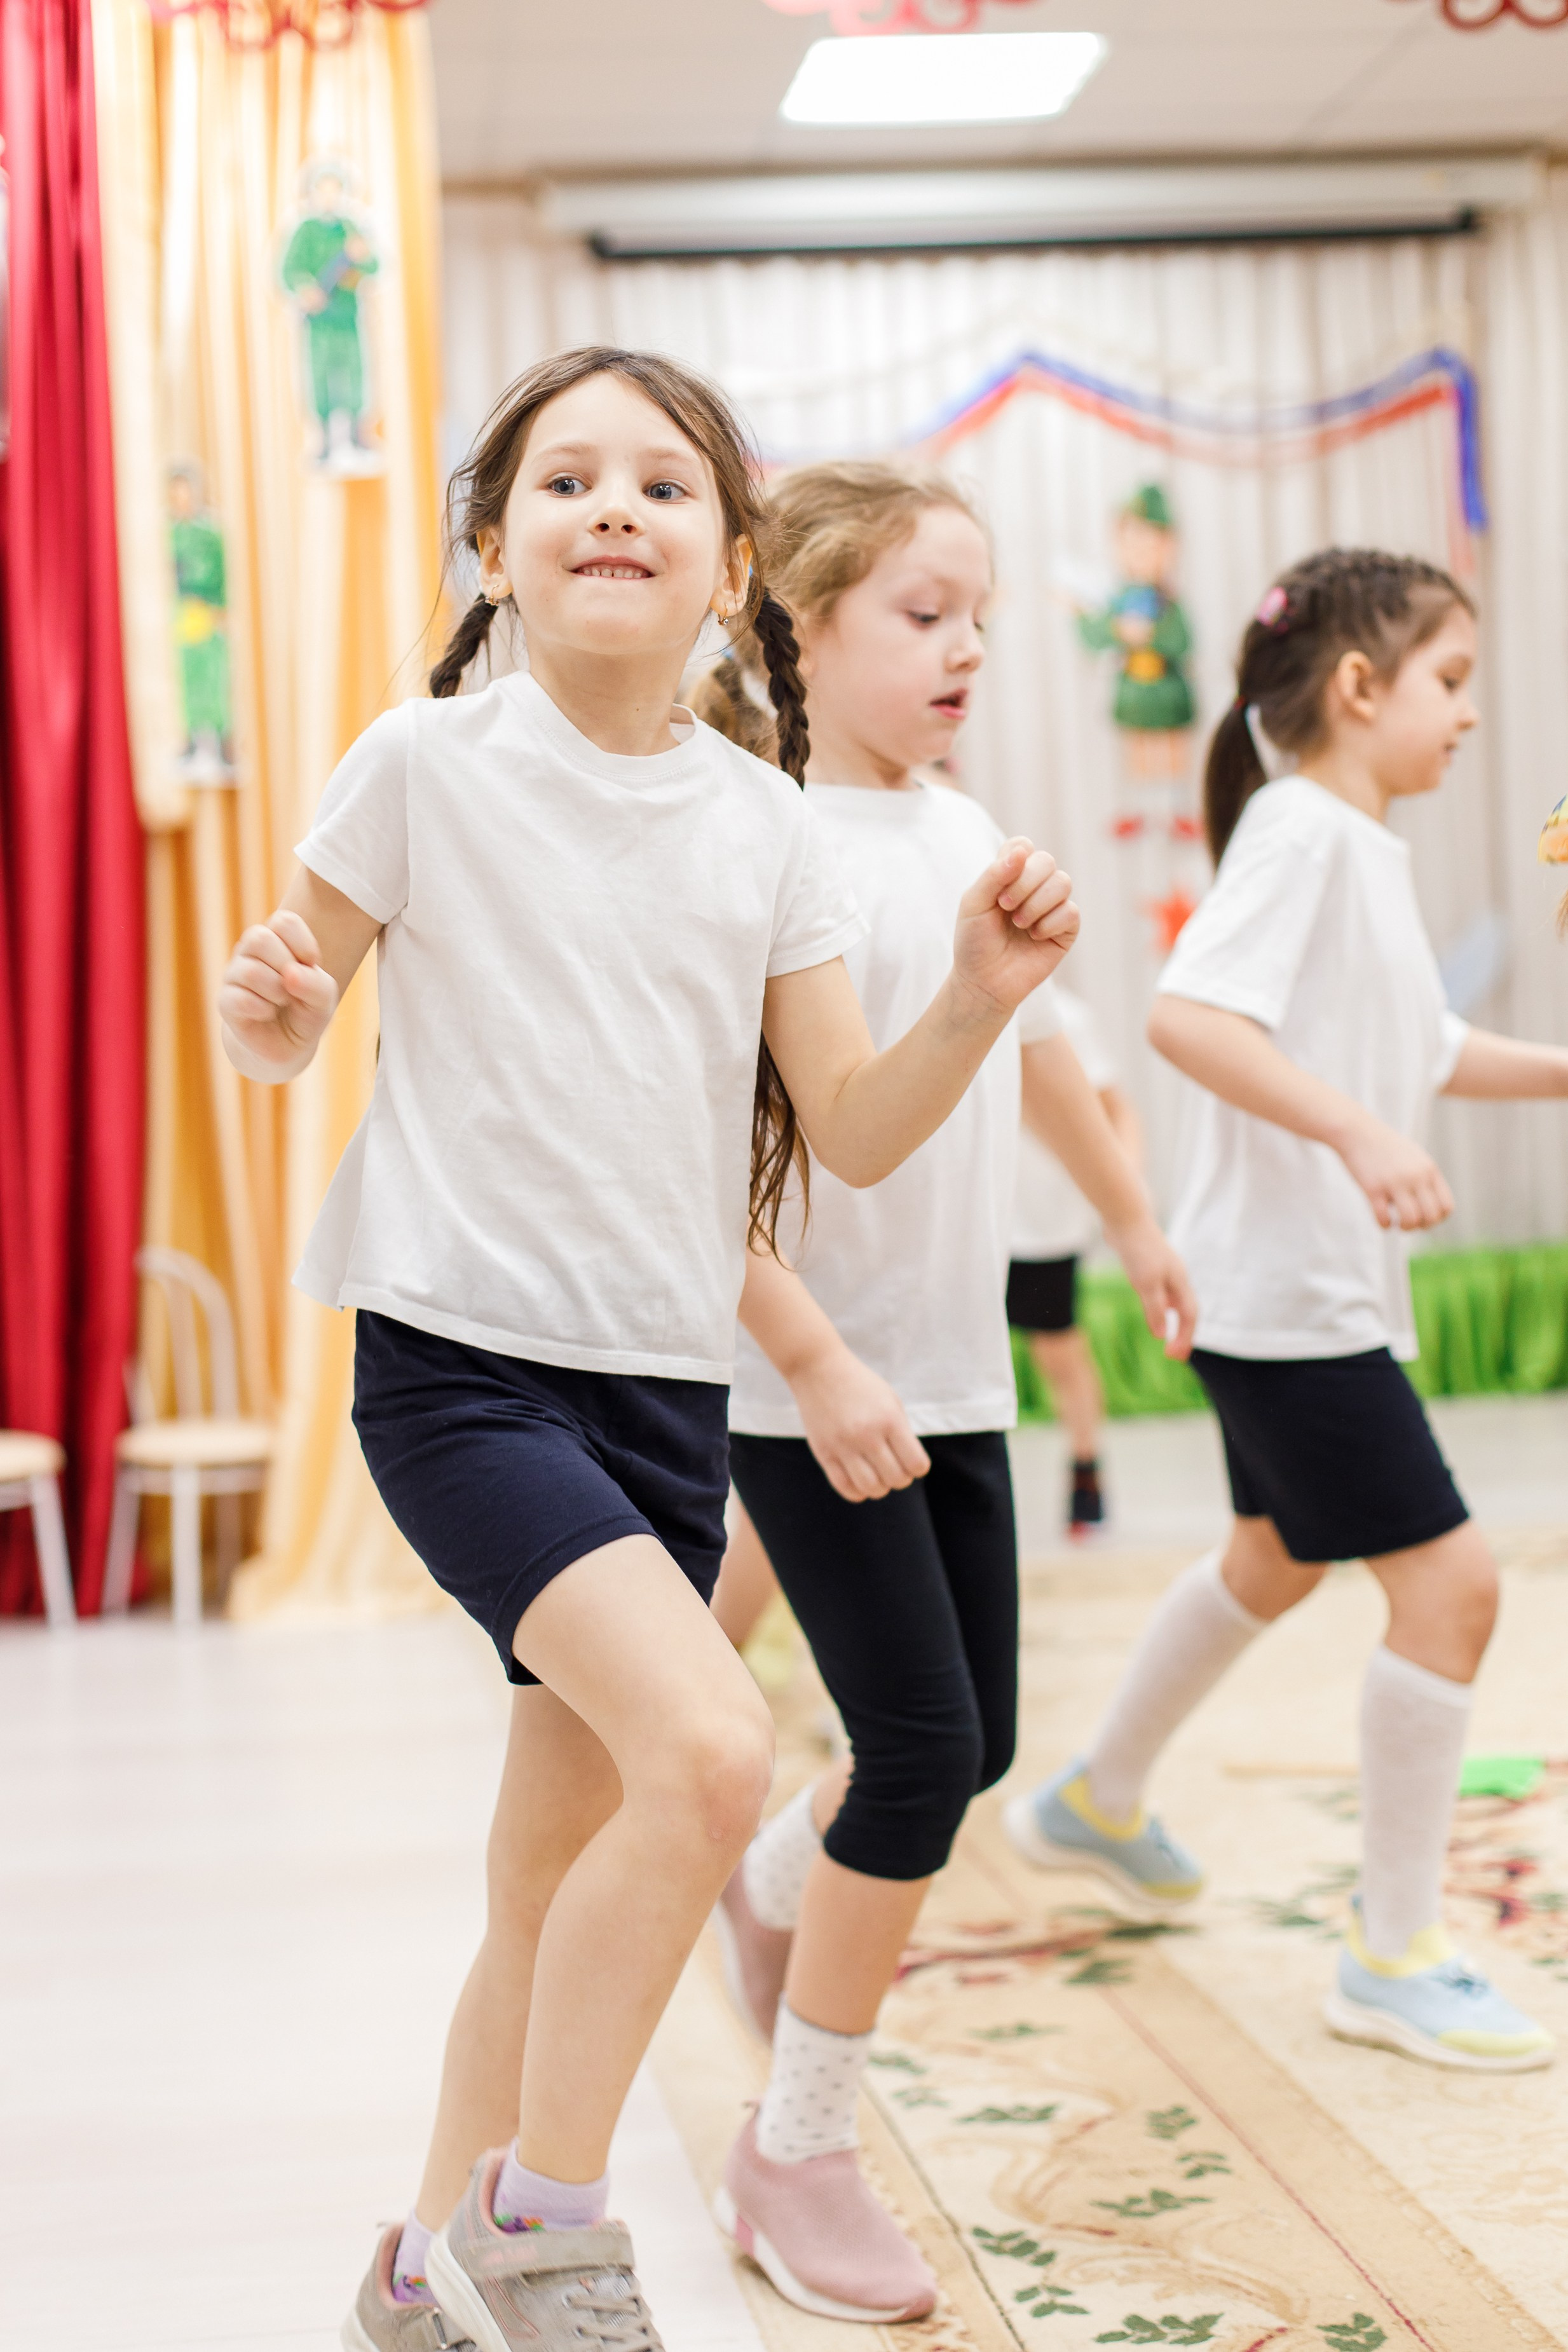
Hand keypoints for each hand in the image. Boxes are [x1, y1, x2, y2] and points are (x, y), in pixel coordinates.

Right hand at [219, 909, 338, 1073]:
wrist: (289, 1045)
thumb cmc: (306, 1010)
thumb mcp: (324, 998)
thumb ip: (316, 984)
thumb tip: (290, 974)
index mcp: (276, 939)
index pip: (284, 921)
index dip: (303, 944)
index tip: (311, 965)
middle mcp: (251, 952)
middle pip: (259, 939)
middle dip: (285, 965)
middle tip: (293, 987)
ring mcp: (235, 975)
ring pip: (250, 971)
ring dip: (277, 992)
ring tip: (282, 1003)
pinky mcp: (226, 1002)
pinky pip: (240, 999)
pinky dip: (262, 1010)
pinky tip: (267, 1013)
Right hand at [789, 1342, 930, 1502]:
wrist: (818, 1369)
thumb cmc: (861, 1385)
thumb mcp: (890, 1401)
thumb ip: (902, 1433)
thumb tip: (909, 1468)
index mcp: (889, 1419)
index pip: (916, 1464)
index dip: (918, 1467)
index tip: (911, 1460)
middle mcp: (867, 1435)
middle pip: (896, 1479)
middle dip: (901, 1478)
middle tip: (894, 1467)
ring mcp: (843, 1446)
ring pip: (872, 1489)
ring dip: (880, 1488)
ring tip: (878, 1474)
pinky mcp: (823, 1453)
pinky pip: (845, 1487)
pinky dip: (858, 1491)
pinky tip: (860, 1479)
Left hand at [953, 840, 1079, 1018]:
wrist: (983, 982)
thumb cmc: (975, 942)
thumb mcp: (974, 904)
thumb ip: (994, 874)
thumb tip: (1022, 852)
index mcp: (1010, 875)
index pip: (1023, 846)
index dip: (1015, 858)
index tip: (998, 884)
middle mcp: (1034, 886)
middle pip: (1046, 860)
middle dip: (1025, 882)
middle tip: (1005, 906)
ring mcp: (1052, 906)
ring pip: (1063, 882)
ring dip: (1037, 903)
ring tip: (1019, 924)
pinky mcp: (1066, 929)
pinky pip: (1071, 911)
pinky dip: (1049, 923)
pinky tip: (1035, 936)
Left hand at [1106, 1213, 1198, 1360]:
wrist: (1125, 1219)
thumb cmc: (1138, 1250)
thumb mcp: (1146, 1284)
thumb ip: (1154, 1309)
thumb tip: (1160, 1334)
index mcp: (1180, 1282)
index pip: (1189, 1317)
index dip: (1184, 1338)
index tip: (1175, 1357)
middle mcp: (1176, 1277)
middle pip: (1186, 1311)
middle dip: (1182, 1334)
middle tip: (1174, 1355)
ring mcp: (1164, 1270)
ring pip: (1174, 1300)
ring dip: (1173, 1321)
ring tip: (1167, 1338)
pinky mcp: (1150, 1265)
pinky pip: (1161, 1291)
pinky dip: (1161, 1306)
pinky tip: (1153, 1307)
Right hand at [1337, 1113, 1452, 1230]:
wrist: (1357, 1131)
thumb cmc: (1385, 1147)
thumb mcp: (1413, 1157)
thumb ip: (1425, 1177)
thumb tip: (1432, 1207)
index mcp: (1428, 1169)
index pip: (1446, 1206)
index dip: (1437, 1219)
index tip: (1423, 1218)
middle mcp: (1415, 1176)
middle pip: (1431, 1216)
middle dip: (1421, 1226)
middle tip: (1409, 1223)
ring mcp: (1394, 1182)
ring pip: (1410, 1220)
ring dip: (1404, 1228)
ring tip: (1396, 1223)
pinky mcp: (1373, 1188)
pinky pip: (1384, 1218)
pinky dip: (1384, 1225)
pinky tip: (1382, 1220)